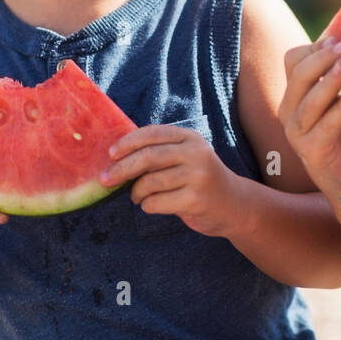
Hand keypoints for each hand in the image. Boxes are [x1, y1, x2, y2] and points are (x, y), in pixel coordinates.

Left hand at [99, 125, 244, 237]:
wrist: (235, 205)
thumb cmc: (200, 180)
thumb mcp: (187, 157)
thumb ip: (161, 152)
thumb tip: (117, 156)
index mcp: (190, 138)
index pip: (152, 133)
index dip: (128, 142)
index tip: (110, 154)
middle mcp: (196, 153)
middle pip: (148, 157)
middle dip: (122, 169)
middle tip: (105, 180)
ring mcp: (197, 176)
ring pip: (149, 182)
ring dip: (136, 193)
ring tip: (137, 197)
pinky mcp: (195, 199)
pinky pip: (156, 202)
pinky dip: (148, 206)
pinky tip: (153, 206)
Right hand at [277, 38, 340, 210]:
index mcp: (296, 93)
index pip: (293, 60)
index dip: (315, 47)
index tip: (340, 41)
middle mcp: (289, 110)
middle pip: (298, 75)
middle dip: (322, 58)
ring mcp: (297, 132)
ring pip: (307, 99)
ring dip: (329, 80)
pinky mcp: (312, 151)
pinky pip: (324, 125)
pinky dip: (340, 107)